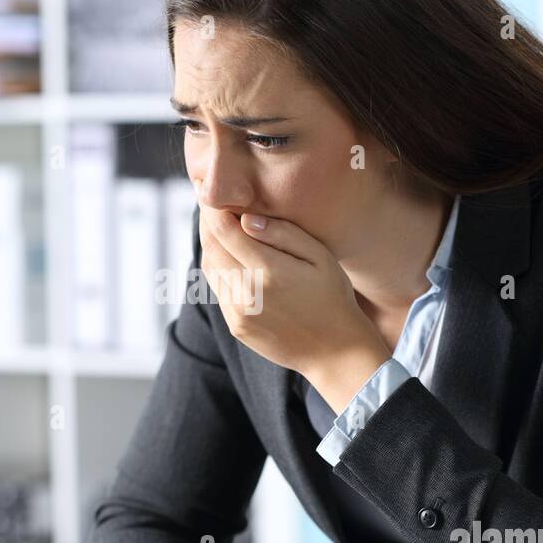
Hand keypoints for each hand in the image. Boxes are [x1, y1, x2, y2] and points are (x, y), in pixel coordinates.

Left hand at [198, 205, 389, 409]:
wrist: (335, 352)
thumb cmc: (333, 297)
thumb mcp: (320, 257)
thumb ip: (283, 234)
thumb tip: (245, 218)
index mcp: (268, 271)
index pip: (224, 229)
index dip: (212, 206)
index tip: (210, 190)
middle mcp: (246, 293)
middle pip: (211, 246)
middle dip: (208, 221)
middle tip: (211, 201)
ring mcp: (237, 313)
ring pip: (209, 267)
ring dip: (210, 243)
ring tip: (219, 225)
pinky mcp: (235, 326)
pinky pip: (218, 289)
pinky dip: (218, 267)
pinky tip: (230, 256)